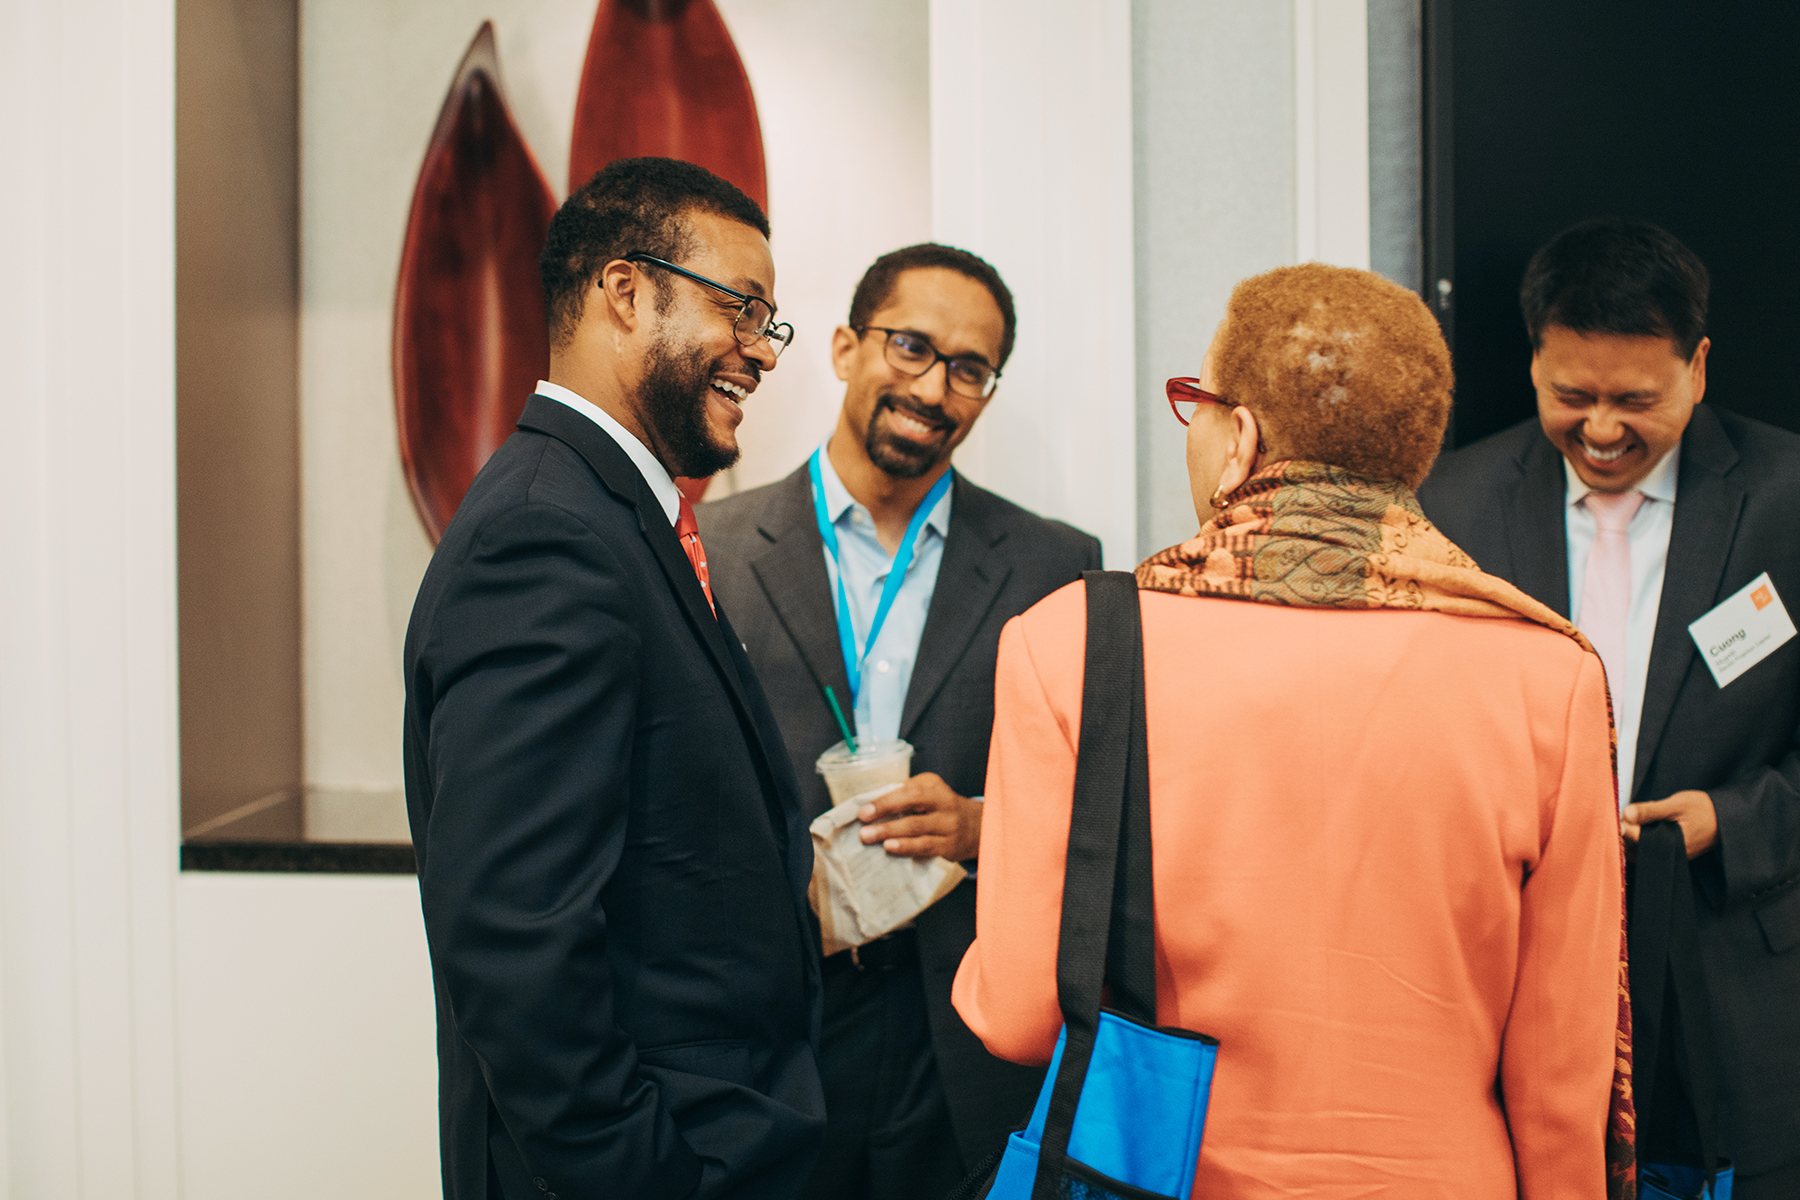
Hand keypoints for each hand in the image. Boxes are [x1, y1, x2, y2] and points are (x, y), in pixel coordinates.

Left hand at [857, 772, 982, 861]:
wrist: (980, 827)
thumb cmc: (943, 808)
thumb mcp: (931, 792)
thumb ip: (907, 793)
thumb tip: (873, 801)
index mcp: (935, 787)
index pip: (909, 790)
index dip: (885, 800)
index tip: (864, 810)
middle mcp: (944, 803)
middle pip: (912, 805)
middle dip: (885, 813)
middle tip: (863, 824)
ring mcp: (948, 825)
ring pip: (917, 828)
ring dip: (890, 832)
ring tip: (869, 837)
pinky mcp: (950, 846)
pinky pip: (925, 846)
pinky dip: (906, 847)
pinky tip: (891, 847)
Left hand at [1621, 790, 1717, 858]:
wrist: (1728, 818)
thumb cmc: (1704, 809)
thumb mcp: (1676, 804)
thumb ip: (1651, 810)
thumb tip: (1626, 814)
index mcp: (1670, 844)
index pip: (1636, 840)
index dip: (1623, 827)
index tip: (1618, 815)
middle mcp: (1669, 855)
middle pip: (1635, 848)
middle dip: (1626, 833)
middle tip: (1626, 815)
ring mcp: (1671, 856)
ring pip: (1641, 850)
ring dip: (1633, 836)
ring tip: (1637, 818)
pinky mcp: (1672, 853)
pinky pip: (1650, 849)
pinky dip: (1643, 838)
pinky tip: (1645, 823)